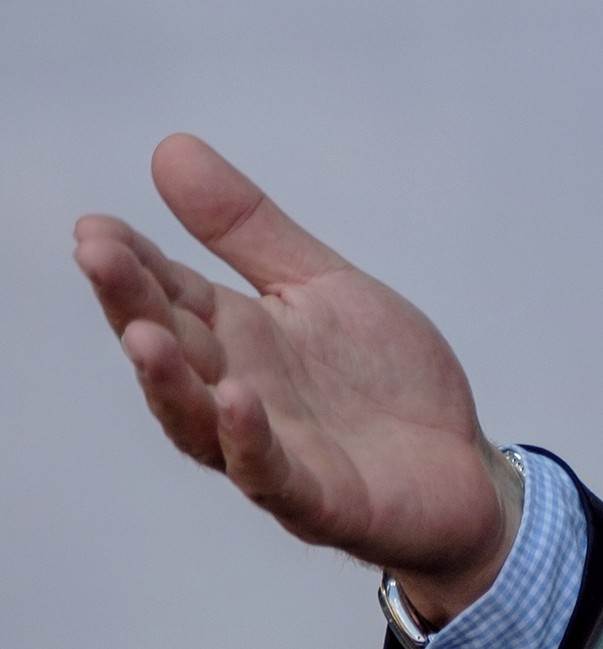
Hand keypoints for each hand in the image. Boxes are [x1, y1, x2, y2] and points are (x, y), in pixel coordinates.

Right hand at [72, 134, 520, 623]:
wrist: (462, 467)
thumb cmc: (382, 381)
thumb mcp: (322, 285)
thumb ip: (248, 229)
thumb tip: (171, 149)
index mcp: (242, 342)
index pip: (173, 298)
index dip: (132, 266)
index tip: (93, 227)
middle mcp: (241, 397)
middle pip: (175, 352)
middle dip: (132, 307)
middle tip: (96, 255)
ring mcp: (276, 452)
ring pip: (202, 424)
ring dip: (169, 382)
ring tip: (143, 333)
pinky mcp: (322, 498)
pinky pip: (274, 475)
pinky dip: (251, 441)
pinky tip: (237, 400)